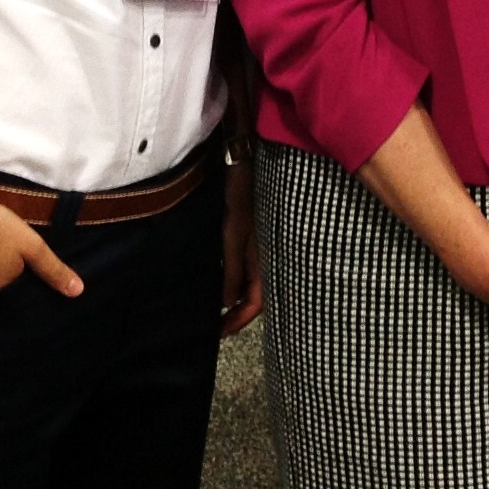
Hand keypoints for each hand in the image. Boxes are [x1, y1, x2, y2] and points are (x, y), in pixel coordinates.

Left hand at [220, 159, 263, 335]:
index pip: (257, 301)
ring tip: (220, 304)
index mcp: (267, 255)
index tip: (219, 332)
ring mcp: (264, 240)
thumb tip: (226, 303)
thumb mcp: (233, 232)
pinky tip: (226, 274)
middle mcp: (269, 251)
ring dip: (239, 292)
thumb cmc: (242, 193)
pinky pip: (251, 260)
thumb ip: (232, 267)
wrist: (249, 156)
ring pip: (255, 276)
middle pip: (259, 291)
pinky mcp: (258, 229)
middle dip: (241, 310)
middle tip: (219, 323)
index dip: (238, 319)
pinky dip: (239, 273)